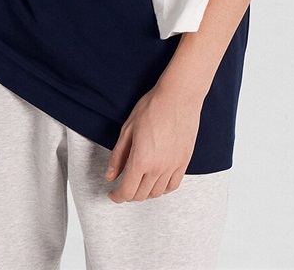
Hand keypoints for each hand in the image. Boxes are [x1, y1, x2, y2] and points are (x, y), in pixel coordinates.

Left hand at [104, 83, 200, 202]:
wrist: (178, 97)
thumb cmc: (152, 107)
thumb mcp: (127, 129)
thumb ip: (118, 156)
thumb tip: (110, 176)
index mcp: (141, 160)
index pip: (127, 191)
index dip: (117, 196)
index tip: (112, 193)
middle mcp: (158, 168)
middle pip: (141, 195)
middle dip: (128, 194)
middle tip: (123, 185)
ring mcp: (173, 166)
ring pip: (157, 193)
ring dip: (145, 192)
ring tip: (138, 182)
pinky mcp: (184, 162)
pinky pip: (173, 185)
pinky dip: (163, 189)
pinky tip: (156, 181)